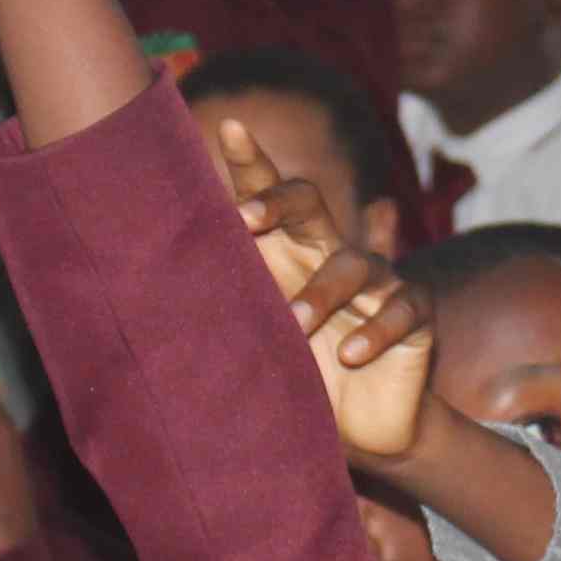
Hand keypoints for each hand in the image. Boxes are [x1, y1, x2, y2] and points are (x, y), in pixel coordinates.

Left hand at [221, 117, 434, 461]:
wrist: (363, 430)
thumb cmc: (301, 381)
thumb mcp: (257, 350)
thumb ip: (223, 321)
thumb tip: (145, 306)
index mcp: (289, 256)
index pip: (270, 198)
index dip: (252, 163)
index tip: (228, 130)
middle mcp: (330, 256)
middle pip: (310, 202)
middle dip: (277, 201)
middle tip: (244, 218)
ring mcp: (378, 282)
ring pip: (353, 263)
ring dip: (322, 293)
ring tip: (296, 326)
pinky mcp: (415, 313)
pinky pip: (402, 307)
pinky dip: (377, 330)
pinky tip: (353, 355)